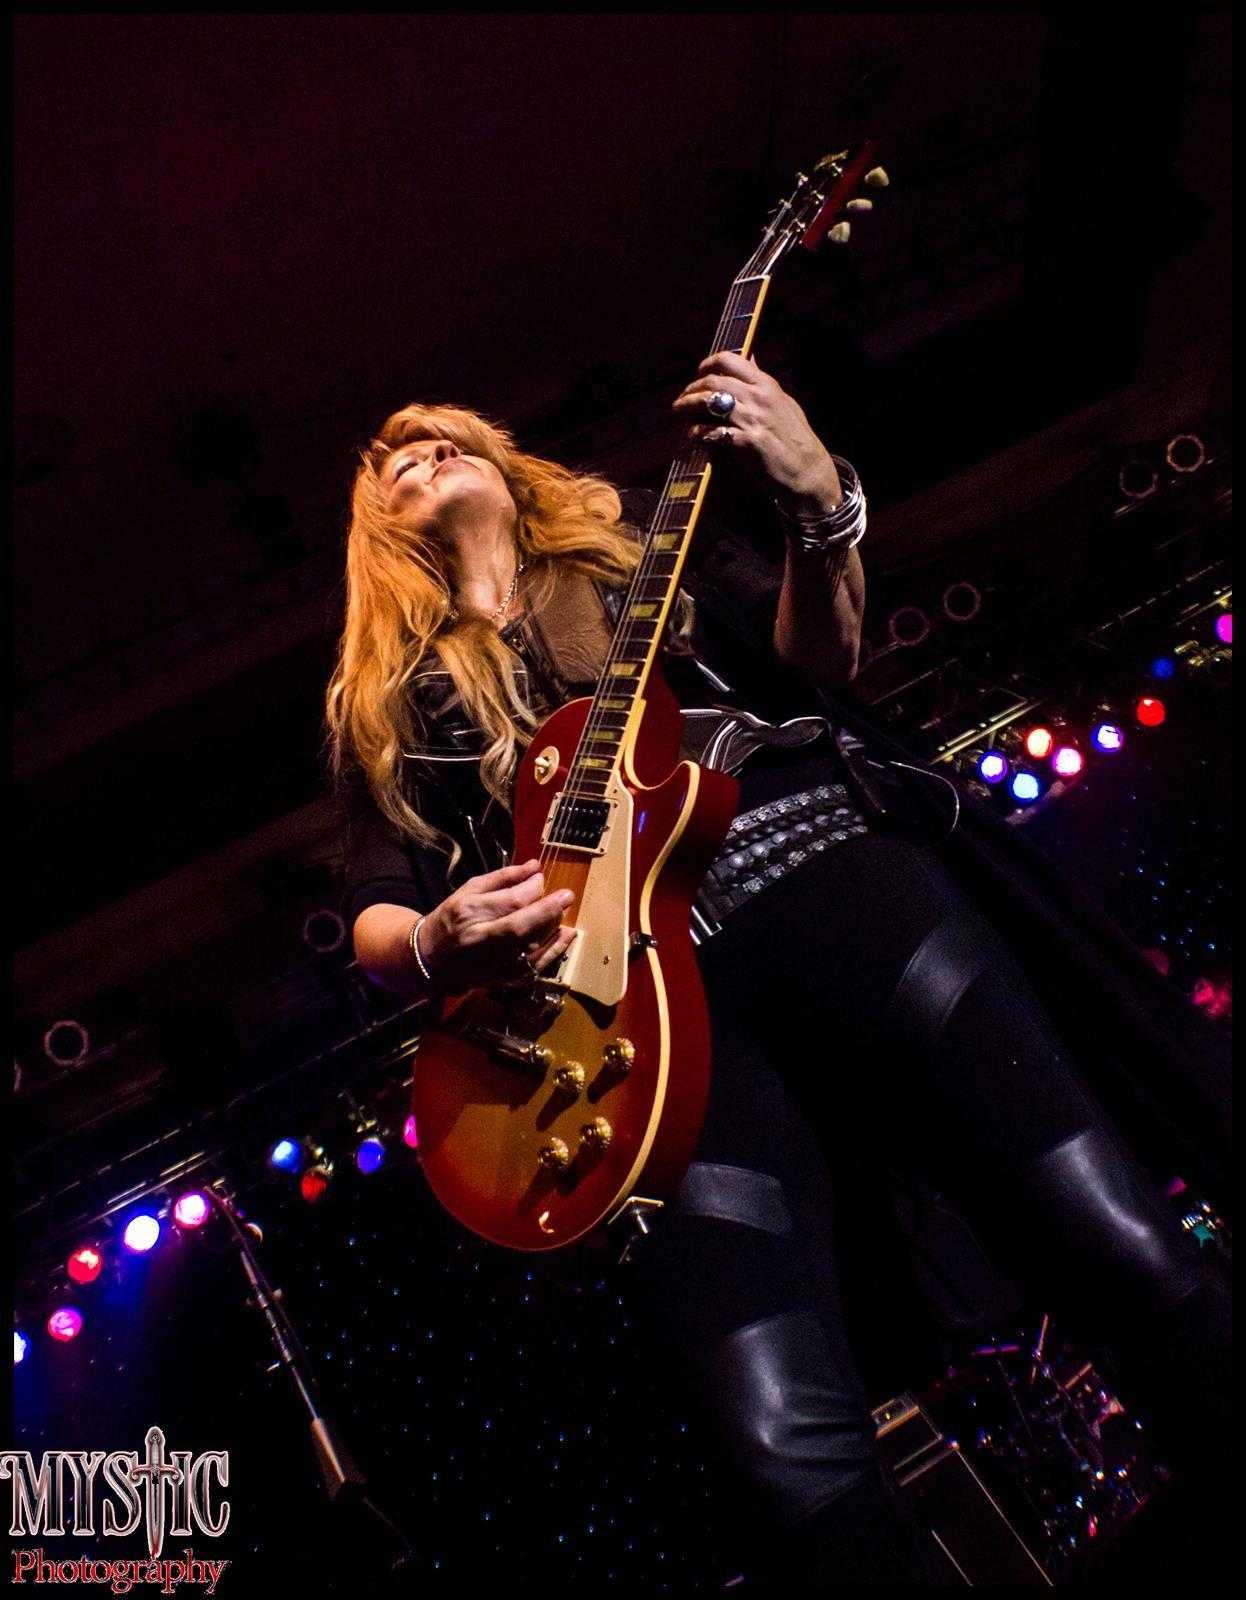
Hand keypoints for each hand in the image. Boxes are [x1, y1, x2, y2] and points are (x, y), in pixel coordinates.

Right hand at [420, 859, 577, 993]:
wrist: (432, 959)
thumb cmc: (452, 919)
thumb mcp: (470, 890)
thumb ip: (503, 877)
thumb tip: (534, 866)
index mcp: (469, 913)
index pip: (510, 901)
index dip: (533, 888)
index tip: (541, 878)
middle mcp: (481, 940)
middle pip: (522, 926)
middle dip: (549, 910)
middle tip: (567, 895)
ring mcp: (492, 964)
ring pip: (532, 949)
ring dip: (555, 929)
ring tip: (565, 912)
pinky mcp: (503, 979)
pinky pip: (535, 967)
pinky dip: (555, 951)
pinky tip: (566, 935)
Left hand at [672, 351, 841, 513]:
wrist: (809, 472)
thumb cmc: (795, 439)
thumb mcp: (783, 402)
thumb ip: (763, 382)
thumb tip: (750, 359)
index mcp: (767, 385)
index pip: (730, 360)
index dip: (708, 365)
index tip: (698, 375)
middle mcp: (760, 397)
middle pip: (714, 381)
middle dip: (691, 389)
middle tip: (682, 400)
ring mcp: (754, 420)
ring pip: (710, 403)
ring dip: (689, 407)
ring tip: (680, 413)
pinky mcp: (748, 443)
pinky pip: (714, 432)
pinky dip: (699, 433)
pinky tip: (695, 436)